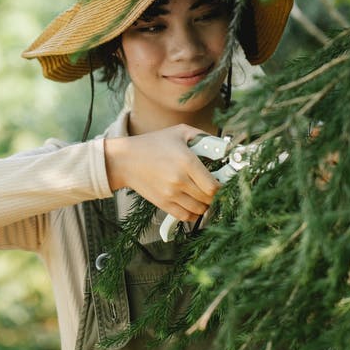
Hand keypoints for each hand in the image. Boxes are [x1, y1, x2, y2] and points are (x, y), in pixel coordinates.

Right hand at [104, 124, 220, 221]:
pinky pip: (186, 216)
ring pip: (199, 210)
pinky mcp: (163, 204)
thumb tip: (224, 146)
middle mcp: (179, 180)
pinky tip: (194, 204)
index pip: (213, 186)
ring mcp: (170, 194)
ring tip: (204, 196)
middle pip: (208, 199)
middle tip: (215, 188)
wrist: (125, 160)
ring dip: (206, 205)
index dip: (222, 187)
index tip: (223, 182)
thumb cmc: (153, 143)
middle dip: (216, 195)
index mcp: (186, 162)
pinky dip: (194, 213)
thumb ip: (203, 137)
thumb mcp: (179, 132)